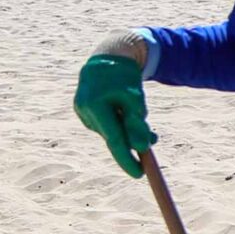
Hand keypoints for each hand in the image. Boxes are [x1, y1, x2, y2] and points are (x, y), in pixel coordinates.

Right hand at [74, 52, 154, 177]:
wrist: (107, 58)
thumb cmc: (124, 77)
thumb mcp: (136, 99)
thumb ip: (137, 123)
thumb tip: (142, 148)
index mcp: (95, 104)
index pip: (113, 139)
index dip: (127, 159)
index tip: (140, 174)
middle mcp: (84, 110)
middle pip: (112, 138)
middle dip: (132, 142)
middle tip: (154, 137)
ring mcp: (81, 111)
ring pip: (111, 132)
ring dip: (126, 129)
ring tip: (135, 109)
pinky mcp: (82, 111)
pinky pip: (106, 125)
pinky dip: (117, 122)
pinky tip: (119, 107)